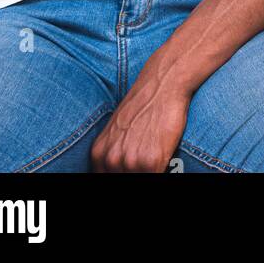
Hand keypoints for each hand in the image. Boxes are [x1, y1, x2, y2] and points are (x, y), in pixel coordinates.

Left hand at [91, 47, 191, 173]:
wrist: (163, 84)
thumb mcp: (117, 130)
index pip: (104, 179)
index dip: (121, 173)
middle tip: (145, 159)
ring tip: (156, 155)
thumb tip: (115, 168)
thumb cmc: (143, 105)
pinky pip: (156, 178)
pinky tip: (164, 156)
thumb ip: (112, 154)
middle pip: (122, 179)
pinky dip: (163, 169)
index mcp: (99, 154)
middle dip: (136, 172)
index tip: (132, 168)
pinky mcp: (151, 163)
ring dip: (149, 171)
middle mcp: (111, 160)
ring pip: (139, 180)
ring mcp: (130, 162)